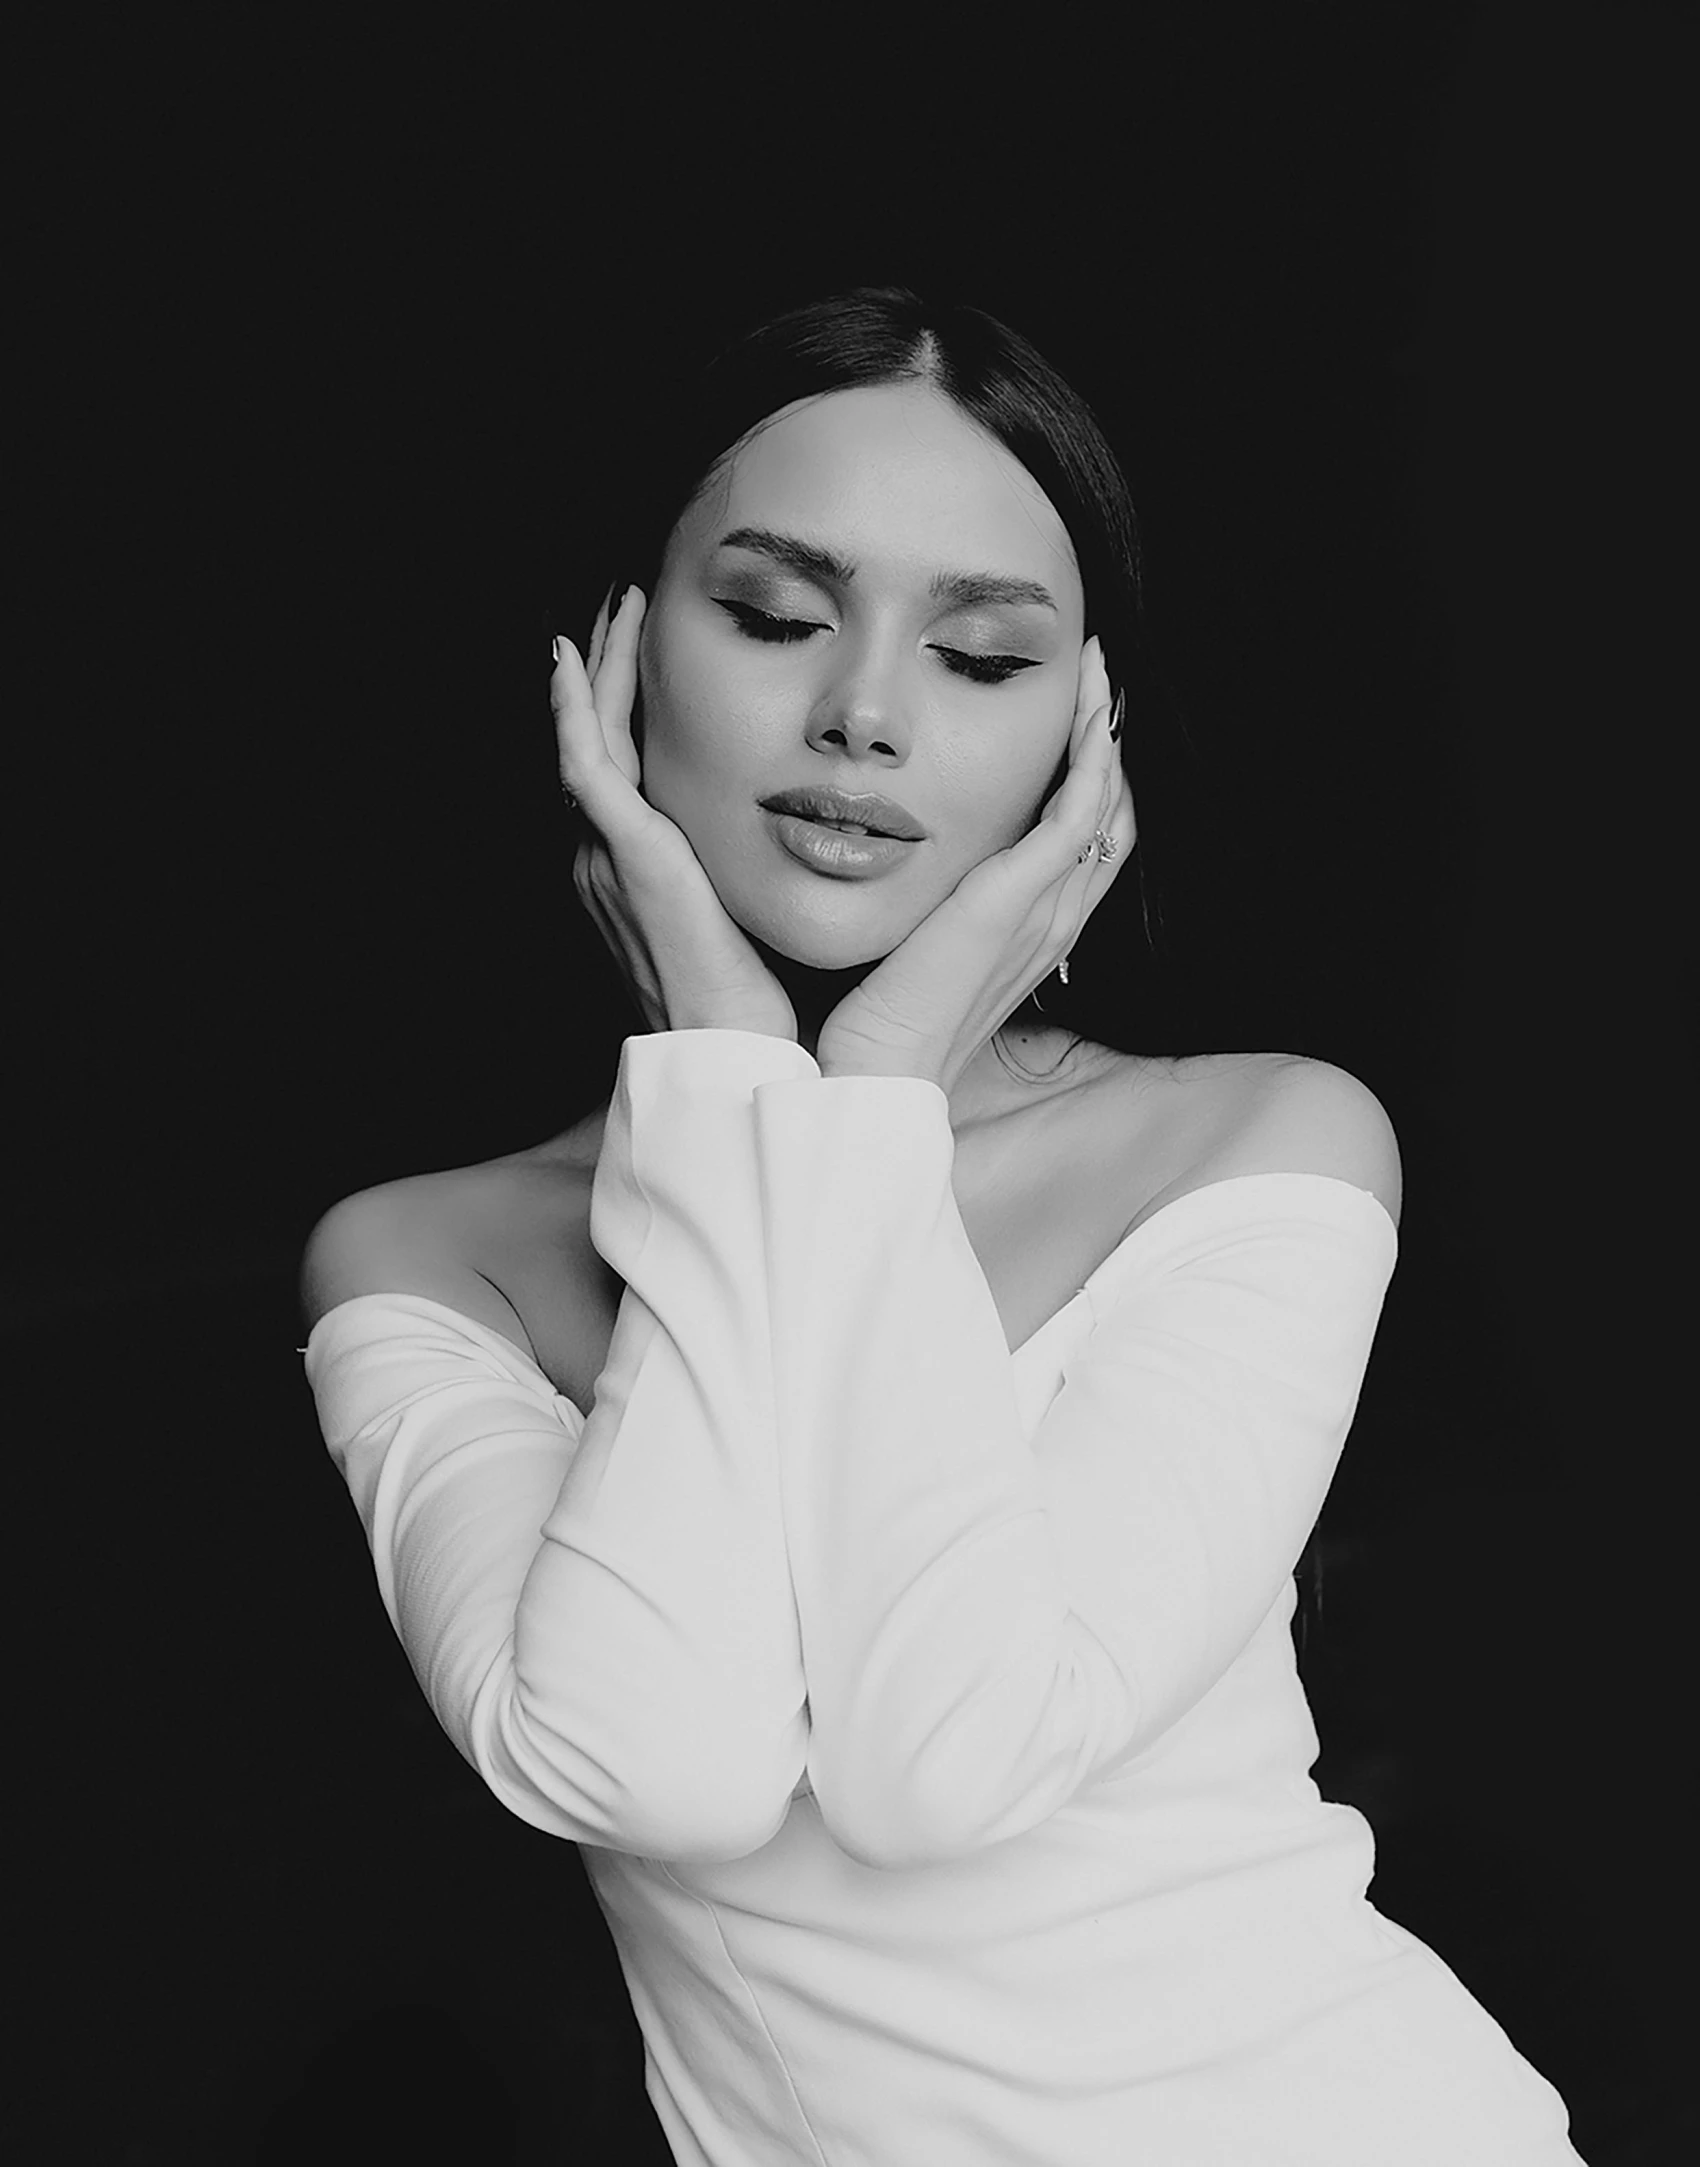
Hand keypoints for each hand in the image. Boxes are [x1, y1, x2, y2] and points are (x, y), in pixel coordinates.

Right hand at [552, 586, 798, 1041]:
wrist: (731, 1051)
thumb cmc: (754, 1002)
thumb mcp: (754, 915)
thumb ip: (755, 869)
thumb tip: (810, 832)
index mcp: (637, 872)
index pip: (626, 767)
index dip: (632, 704)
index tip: (653, 648)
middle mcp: (607, 859)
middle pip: (600, 740)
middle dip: (610, 668)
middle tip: (625, 602)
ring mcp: (608, 856)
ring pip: (590, 738)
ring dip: (599, 668)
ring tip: (614, 606)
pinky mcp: (626, 854)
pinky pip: (586, 764)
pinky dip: (576, 709)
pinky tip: (574, 659)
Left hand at [814, 636, 1132, 1096]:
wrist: (871, 1080)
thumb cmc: (872, 1028)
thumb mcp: (904, 948)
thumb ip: (911, 907)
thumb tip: (876, 855)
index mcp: (1025, 933)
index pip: (1080, 844)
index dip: (1088, 780)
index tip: (1070, 717)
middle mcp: (1048, 921)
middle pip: (1111, 819)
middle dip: (1110, 745)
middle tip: (1096, 676)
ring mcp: (1040, 913)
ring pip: (1106, 808)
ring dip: (1106, 735)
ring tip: (1097, 672)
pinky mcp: (1016, 903)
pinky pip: (1078, 817)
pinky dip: (1092, 759)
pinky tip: (1087, 711)